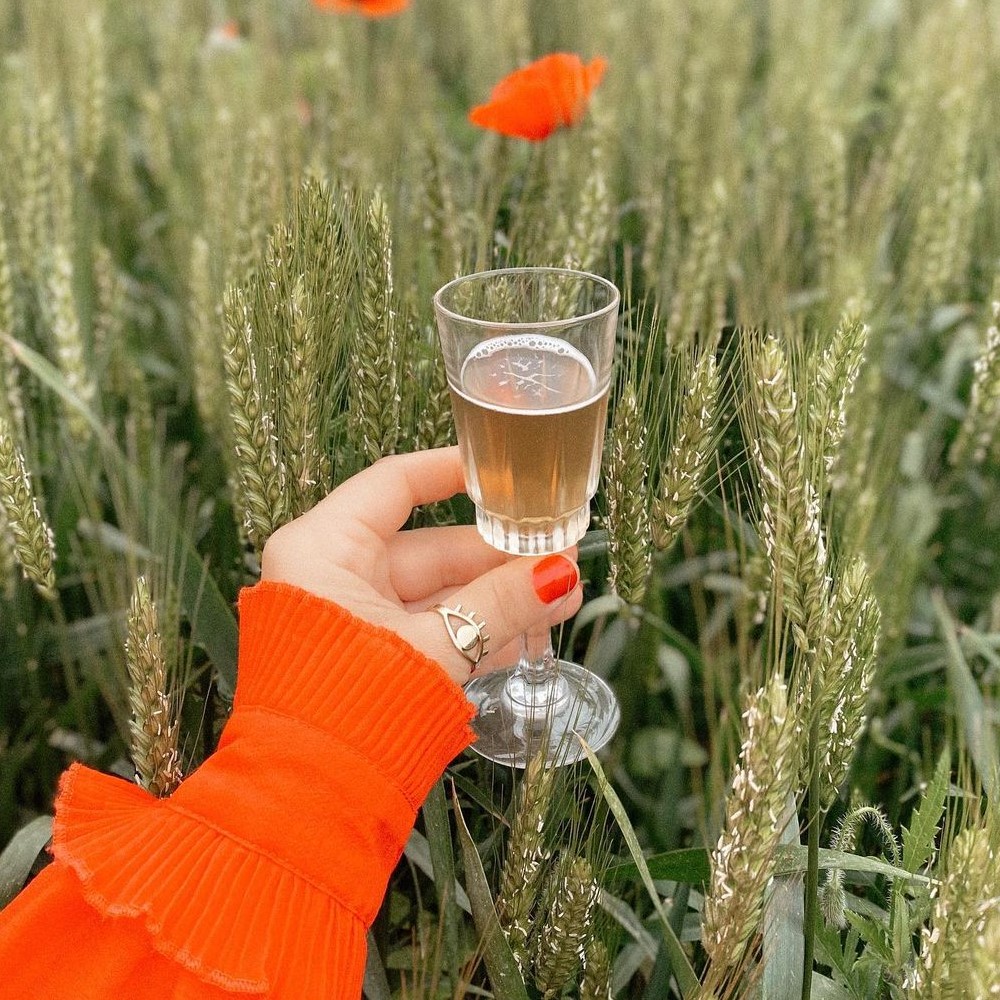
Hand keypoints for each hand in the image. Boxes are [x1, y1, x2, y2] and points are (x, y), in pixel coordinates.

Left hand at [260, 447, 582, 685]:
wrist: (310, 805)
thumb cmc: (357, 709)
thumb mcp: (438, 646)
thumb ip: (501, 603)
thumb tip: (560, 571)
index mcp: (324, 548)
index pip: (395, 484)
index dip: (452, 472)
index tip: (505, 468)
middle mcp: (331, 575)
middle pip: (429, 548)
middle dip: (499, 557)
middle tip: (560, 555)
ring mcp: (349, 619)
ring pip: (436, 594)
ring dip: (496, 598)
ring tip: (561, 596)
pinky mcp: (367, 659)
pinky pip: (428, 629)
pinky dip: (473, 631)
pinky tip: (527, 634)